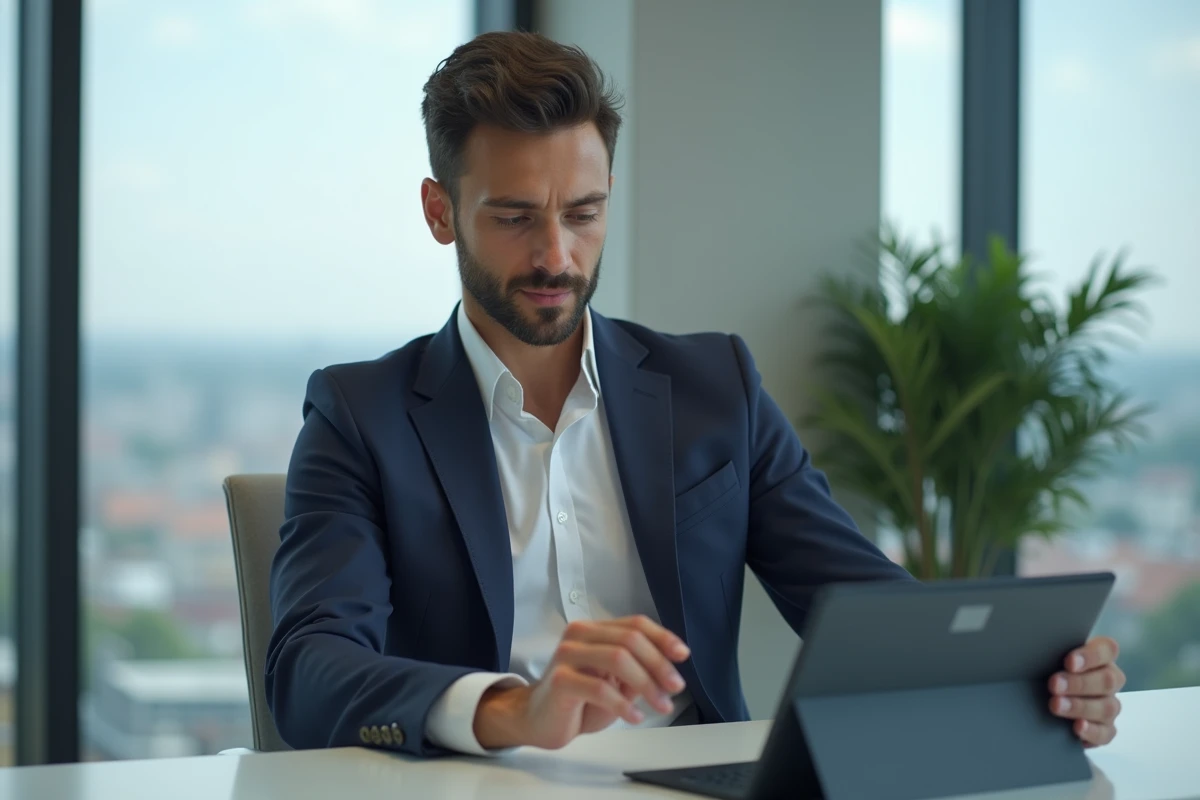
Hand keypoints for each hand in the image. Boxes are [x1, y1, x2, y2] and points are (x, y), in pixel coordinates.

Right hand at [473, 615, 689, 749]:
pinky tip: (635, 717)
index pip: (634, 624)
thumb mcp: (615, 682)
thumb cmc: (578, 700)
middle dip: (659, 664)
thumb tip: (671, 664)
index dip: (662, 637)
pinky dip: (623, 704)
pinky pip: (599, 688)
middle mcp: (579, 635)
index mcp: (594, 630)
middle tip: (675, 687)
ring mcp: (567, 655)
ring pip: (618, 658)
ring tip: (661, 705)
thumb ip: (638, 669)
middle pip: (630, 639)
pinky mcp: (560, 680)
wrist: (537, 720)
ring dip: (647, 684)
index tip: (683, 655)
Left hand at [1048, 636, 1124, 747]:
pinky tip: (1077, 727)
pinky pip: (1106, 733)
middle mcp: (1110, 680)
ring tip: (1056, 705)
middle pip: (1107, 681)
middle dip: (1078, 683)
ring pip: (1106, 707)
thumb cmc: (1049, 667)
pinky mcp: (1105, 729)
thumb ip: (1052, 650)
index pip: (1107, 650)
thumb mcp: (1050, 656)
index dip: (1090, 656)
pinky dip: (1092, 731)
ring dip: (1080, 706)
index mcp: (1102, 656)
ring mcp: (1110, 705)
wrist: (1045, 694)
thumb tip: (1031, 645)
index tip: (1069, 662)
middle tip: (1054, 684)